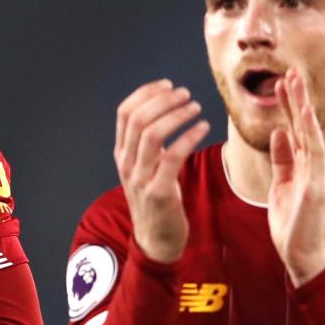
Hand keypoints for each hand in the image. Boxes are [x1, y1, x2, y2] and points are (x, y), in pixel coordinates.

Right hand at [114, 79, 207, 261]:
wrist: (156, 239)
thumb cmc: (156, 199)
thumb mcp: (144, 168)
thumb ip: (147, 144)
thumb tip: (164, 110)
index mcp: (121, 154)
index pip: (125, 113)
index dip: (146, 93)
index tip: (168, 85)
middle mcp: (126, 164)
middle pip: (138, 119)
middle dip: (164, 100)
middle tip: (186, 94)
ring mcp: (140, 178)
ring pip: (153, 134)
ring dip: (177, 115)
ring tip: (196, 107)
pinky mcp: (159, 192)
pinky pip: (173, 156)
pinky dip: (189, 136)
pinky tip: (203, 128)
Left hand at [268, 68, 324, 286]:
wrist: (302, 253)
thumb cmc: (293, 222)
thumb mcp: (281, 184)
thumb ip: (282, 158)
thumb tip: (278, 132)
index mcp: (304, 163)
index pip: (295, 128)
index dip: (289, 105)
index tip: (283, 80)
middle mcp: (314, 164)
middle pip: (303, 124)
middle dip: (297, 97)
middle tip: (290, 70)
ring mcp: (318, 173)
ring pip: (310, 132)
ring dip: (302, 106)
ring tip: (295, 81)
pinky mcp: (318, 185)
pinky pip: (314, 154)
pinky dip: (309, 133)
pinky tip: (303, 114)